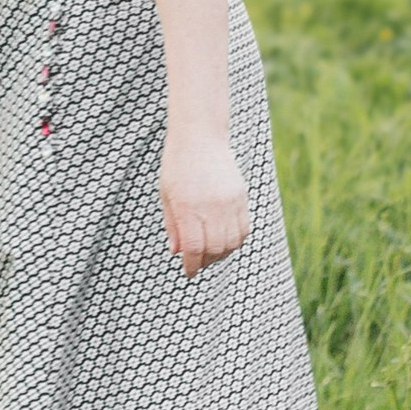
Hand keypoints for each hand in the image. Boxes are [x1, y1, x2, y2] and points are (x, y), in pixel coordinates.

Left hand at [159, 134, 249, 273]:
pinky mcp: (241, 197)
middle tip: (198, 263)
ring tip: (210, 253)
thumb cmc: (177, 165)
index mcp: (188, 206)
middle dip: (206, 262)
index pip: (194, 247)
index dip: (191, 265)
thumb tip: (177, 252)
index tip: (189, 272)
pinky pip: (243, 229)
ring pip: (232, 242)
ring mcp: (229, 201)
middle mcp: (211, 205)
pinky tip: (224, 240)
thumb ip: (172, 225)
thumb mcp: (166, 195)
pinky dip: (235, 241)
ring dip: (222, 254)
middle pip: (215, 248)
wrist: (200, 137)